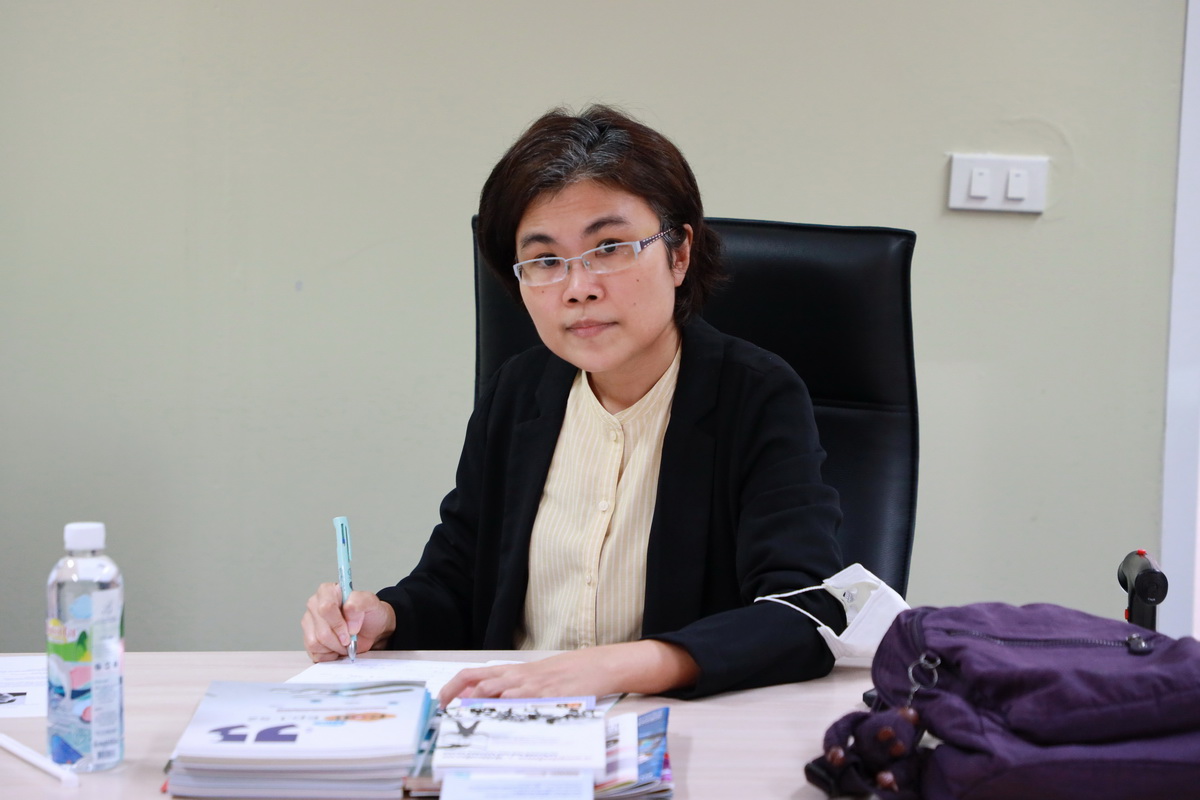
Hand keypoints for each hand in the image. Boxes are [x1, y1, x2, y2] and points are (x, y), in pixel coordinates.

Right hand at [301, 583, 395, 661]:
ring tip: (345, 642)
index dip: (338, 624)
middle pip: (322, 631)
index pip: (326, 608)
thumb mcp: (371, 603)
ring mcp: (309, 622)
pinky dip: (329, 654)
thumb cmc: (369, 614)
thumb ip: (360, 602)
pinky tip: (337, 647)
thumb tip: (347, 610)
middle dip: (340, 640)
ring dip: (335, 647)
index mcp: (327, 591)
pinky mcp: (308, 638)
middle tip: (351, 639)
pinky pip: (314, 652)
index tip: (351, 631)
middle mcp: (314, 605)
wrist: (370, 630)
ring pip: (316, 643)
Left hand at [436, 640, 699, 706]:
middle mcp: (522, 676)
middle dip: (459, 696)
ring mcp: (537, 685)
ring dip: (479, 703)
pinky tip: (500, 717)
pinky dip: (511, 709)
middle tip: (444, 711)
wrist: (605, 664)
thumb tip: (494, 704)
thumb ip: (520, 689)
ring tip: (463, 716)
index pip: (478, 674)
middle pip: (480, 681)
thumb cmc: (573, 673)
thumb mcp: (542, 678)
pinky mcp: (553, 694)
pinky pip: (527, 701)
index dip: (457, 686)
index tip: (443, 700)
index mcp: (518, 671)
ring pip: (499, 690)